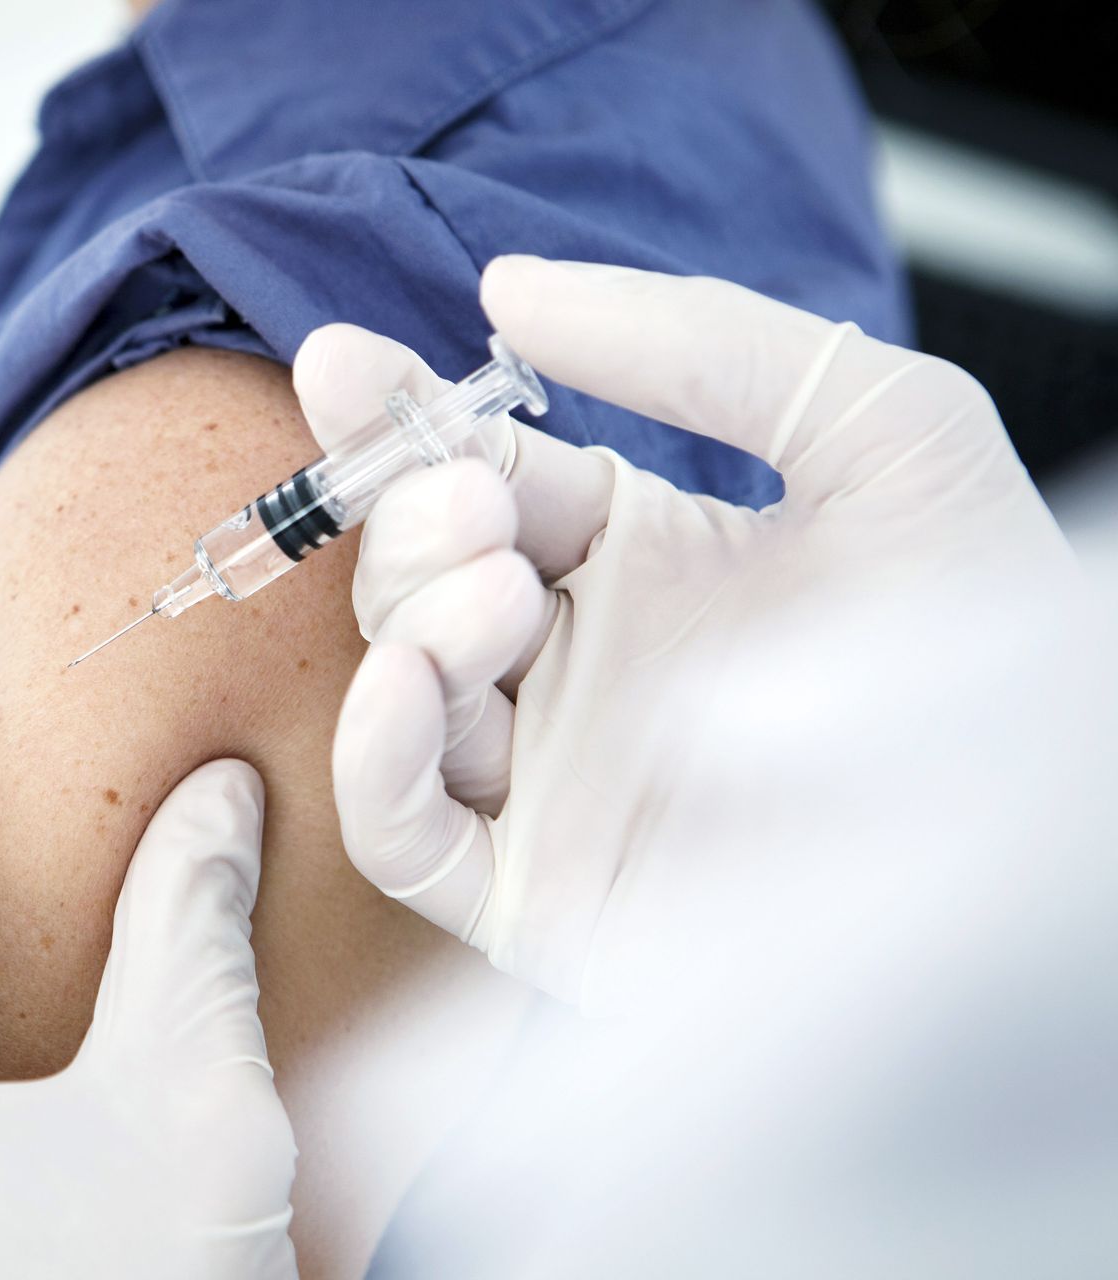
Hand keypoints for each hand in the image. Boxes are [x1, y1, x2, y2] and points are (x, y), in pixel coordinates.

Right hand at [298, 257, 1073, 1007]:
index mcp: (640, 558)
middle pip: (417, 575)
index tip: (344, 361)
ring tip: (502, 587)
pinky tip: (411, 684)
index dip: (402, 416)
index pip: (480, 474)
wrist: (1044, 826)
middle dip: (414, 520)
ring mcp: (550, 781)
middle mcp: (580, 666)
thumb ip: (702, 343)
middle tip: (478, 501)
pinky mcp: (534, 894)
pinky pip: (401, 831)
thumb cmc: (993, 636)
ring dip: (415, 616)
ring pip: (401, 688)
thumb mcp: (885, 432)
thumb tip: (508, 287)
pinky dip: (375, 754)